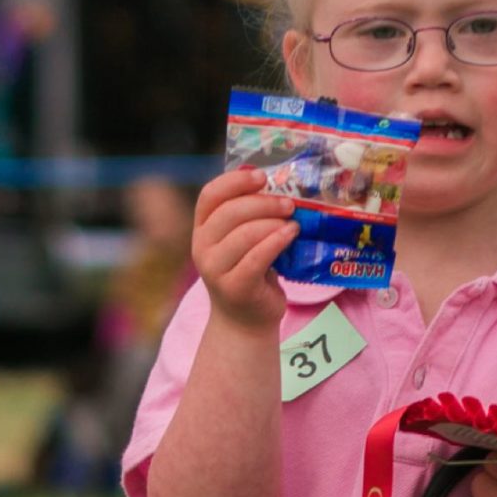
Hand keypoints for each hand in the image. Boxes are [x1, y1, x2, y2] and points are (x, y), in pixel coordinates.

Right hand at [192, 168, 297, 331]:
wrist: (245, 322)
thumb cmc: (249, 274)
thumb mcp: (242, 241)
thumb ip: (249, 216)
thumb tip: (280, 186)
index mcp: (202, 229)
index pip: (210, 195)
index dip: (235, 181)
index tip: (262, 175)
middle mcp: (202, 248)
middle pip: (230, 212)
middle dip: (263, 203)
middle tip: (289, 204)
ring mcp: (215, 270)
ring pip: (245, 234)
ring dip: (274, 223)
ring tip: (294, 223)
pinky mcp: (235, 287)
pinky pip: (257, 257)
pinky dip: (277, 241)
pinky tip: (291, 234)